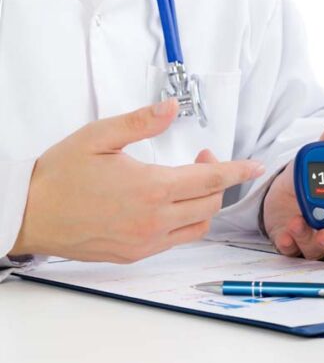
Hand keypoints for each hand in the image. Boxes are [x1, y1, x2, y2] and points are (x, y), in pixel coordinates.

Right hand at [10, 100, 264, 262]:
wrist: (28, 214)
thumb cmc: (60, 175)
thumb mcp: (98, 136)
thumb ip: (141, 122)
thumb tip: (170, 108)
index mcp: (151, 188)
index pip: (211, 179)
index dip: (237, 170)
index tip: (255, 166)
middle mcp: (154, 220)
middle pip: (210, 203)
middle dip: (218, 180)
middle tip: (201, 158)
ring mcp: (147, 241)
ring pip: (198, 226)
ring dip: (205, 204)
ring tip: (188, 183)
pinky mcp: (136, 254)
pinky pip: (177, 240)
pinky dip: (186, 222)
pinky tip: (172, 205)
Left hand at [263, 123, 323, 262]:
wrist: (284, 189)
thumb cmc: (313, 181)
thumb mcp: (320, 162)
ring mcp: (320, 245)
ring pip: (321, 256)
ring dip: (309, 241)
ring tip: (297, 223)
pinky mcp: (297, 248)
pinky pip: (295, 256)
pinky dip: (290, 246)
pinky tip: (285, 235)